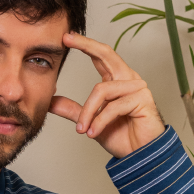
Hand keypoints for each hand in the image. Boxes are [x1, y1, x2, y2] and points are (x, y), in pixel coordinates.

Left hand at [49, 33, 165, 158]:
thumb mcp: (90, 122)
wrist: (140, 156)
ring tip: (82, 130)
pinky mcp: (142, 100)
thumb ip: (73, 110)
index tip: (66, 37)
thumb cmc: (121, 136)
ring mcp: (137, 87)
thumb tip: (51, 101)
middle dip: (86, 45)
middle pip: (107, 54)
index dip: (84, 45)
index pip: (100, 56)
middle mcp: (128, 79)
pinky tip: (93, 133)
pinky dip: (100, 121)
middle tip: (66, 39)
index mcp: (116, 80)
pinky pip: (113, 107)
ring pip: (102, 90)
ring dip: (88, 112)